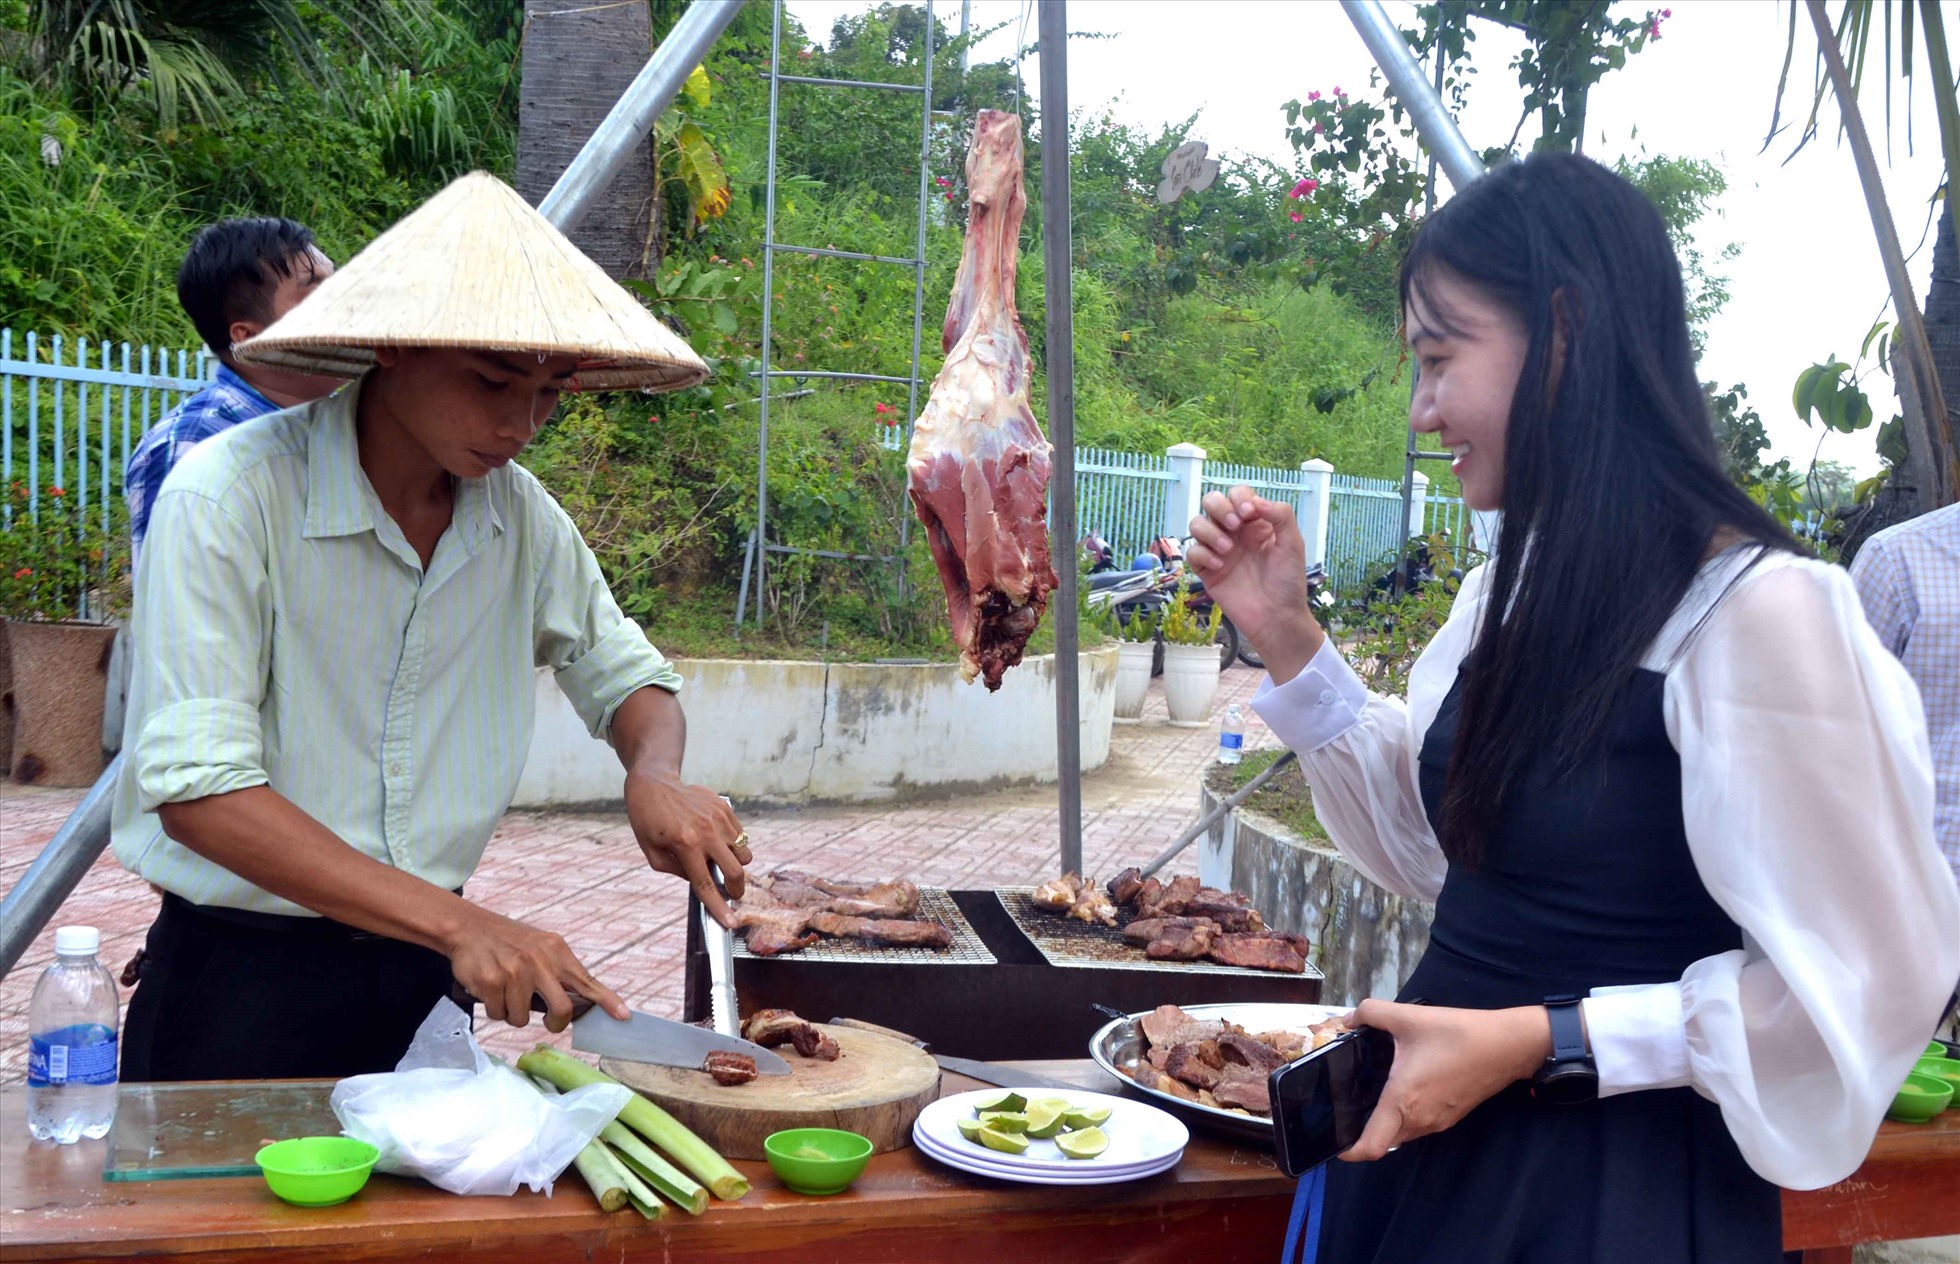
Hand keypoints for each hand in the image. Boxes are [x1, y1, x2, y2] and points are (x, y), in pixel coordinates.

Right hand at [445, 905, 627, 1031]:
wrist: (468, 928)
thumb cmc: (509, 942)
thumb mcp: (541, 947)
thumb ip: (559, 971)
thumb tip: (580, 1002)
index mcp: (556, 951)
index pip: (587, 981)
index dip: (608, 1001)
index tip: (624, 1016)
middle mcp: (538, 961)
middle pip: (562, 1010)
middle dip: (555, 1024)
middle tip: (548, 1023)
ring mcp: (514, 972)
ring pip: (522, 1018)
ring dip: (513, 1013)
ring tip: (505, 991)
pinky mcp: (490, 983)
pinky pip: (498, 1015)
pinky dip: (494, 1009)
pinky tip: (490, 989)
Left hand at [625, 772, 749, 928]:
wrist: (653, 784)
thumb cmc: (648, 821)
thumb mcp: (654, 855)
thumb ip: (679, 872)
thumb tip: (702, 882)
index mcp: (685, 845)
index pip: (706, 884)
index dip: (719, 908)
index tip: (730, 924)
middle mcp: (706, 831)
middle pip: (735, 871)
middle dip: (736, 889)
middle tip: (731, 893)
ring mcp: (718, 818)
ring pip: (743, 853)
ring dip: (735, 864)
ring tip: (718, 859)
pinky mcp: (724, 808)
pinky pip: (740, 835)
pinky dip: (733, 844)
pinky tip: (716, 840)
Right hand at [1185, 487, 1320, 680]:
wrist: (1276, 617)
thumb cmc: (1288, 582)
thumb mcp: (1293, 544)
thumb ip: (1280, 515)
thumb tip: (1255, 500)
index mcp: (1255, 523)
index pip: (1238, 495)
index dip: (1238, 498)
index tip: (1248, 514)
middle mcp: (1234, 533)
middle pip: (1211, 502)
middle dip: (1218, 507)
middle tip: (1234, 525)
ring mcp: (1218, 550)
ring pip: (1197, 524)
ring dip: (1209, 531)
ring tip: (1227, 550)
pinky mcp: (1206, 570)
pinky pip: (1192, 552)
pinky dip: (1203, 555)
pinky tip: (1220, 567)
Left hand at [1339, 1000, 1551, 1162]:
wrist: (1507, 1046)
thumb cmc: (1458, 1034)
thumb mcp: (1408, 1016)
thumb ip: (1370, 1013)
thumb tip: (1348, 1019)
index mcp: (1403, 1100)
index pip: (1371, 1146)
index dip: (1349, 1152)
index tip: (1335, 1144)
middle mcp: (1420, 1119)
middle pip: (1383, 1141)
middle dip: (1363, 1132)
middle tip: (1348, 1110)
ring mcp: (1438, 1122)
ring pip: (1402, 1134)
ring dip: (1386, 1122)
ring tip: (1371, 1096)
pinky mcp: (1451, 1117)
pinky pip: (1419, 1126)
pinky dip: (1405, 1116)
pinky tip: (1401, 1090)